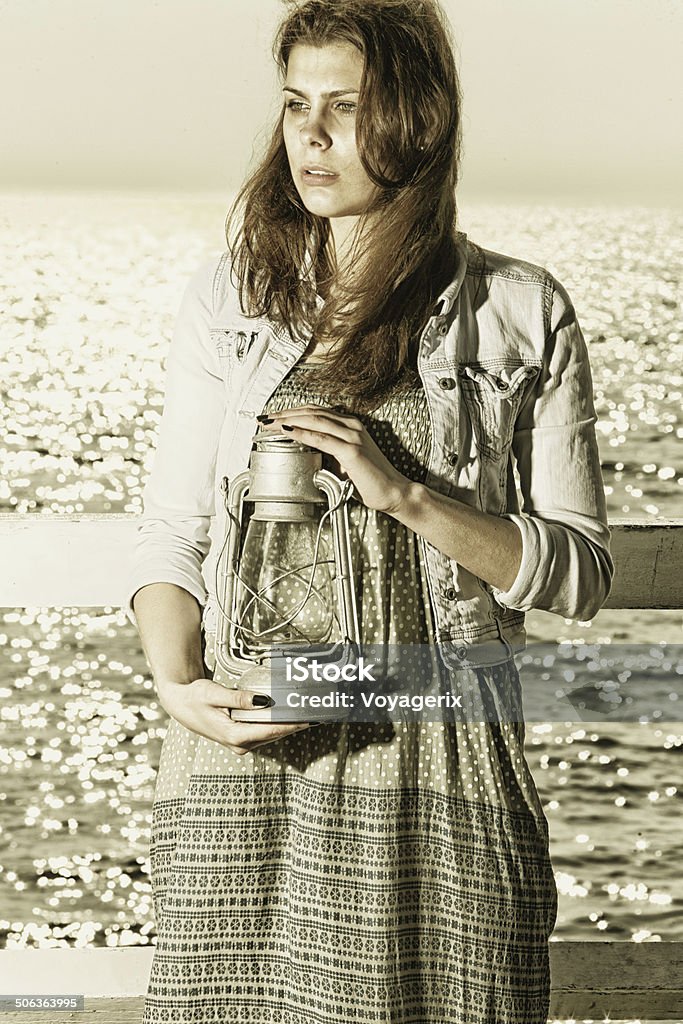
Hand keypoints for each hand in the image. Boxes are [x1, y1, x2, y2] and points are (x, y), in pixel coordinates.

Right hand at [156, 677, 311, 755]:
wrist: (180, 705)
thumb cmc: (195, 698)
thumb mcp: (214, 694)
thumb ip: (238, 698)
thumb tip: (262, 700)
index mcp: (233, 735)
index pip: (269, 731)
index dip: (291, 725)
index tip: (308, 720)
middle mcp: (239, 744)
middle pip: (274, 734)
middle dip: (295, 725)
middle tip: (317, 715)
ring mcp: (240, 743)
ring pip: (271, 735)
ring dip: (289, 725)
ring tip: (309, 715)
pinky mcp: (241, 738)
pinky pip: (264, 732)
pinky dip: (278, 724)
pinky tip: (290, 716)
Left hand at [260, 404, 410, 514]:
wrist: (394, 492)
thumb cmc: (371, 480)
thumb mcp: (345, 461)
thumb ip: (328, 451)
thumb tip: (306, 450)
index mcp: (350, 425)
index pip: (314, 412)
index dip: (291, 412)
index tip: (272, 418)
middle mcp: (351, 426)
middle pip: (310, 412)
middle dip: (284, 414)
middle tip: (263, 418)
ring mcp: (352, 436)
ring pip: (313, 420)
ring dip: (287, 420)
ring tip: (269, 424)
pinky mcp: (352, 451)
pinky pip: (322, 438)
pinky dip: (302, 433)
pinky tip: (287, 432)